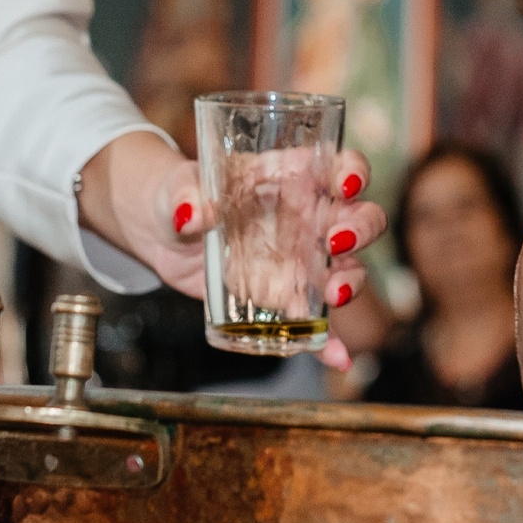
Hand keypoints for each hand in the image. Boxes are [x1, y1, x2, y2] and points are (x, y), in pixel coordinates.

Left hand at [75, 134, 387, 339]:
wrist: (162, 234)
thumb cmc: (180, 196)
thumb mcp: (179, 190)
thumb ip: (186, 198)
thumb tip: (191, 214)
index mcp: (292, 176)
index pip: (341, 166)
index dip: (354, 172)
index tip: (344, 185)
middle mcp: (309, 216)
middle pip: (359, 218)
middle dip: (360, 230)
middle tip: (337, 242)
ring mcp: (301, 258)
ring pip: (347, 268)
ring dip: (351, 282)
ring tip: (332, 295)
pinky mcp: (284, 295)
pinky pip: (314, 320)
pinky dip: (327, 341)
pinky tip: (336, 356)